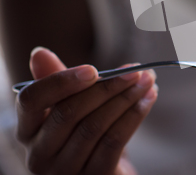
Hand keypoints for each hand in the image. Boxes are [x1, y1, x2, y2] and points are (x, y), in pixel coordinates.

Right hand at [15, 47, 157, 174]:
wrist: (103, 168)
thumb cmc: (82, 130)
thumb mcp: (69, 105)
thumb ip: (56, 81)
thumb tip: (40, 53)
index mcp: (27, 130)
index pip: (32, 100)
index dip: (61, 82)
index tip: (93, 69)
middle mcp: (39, 154)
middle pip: (69, 112)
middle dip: (108, 87)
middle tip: (136, 71)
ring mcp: (65, 170)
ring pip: (95, 126)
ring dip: (127, 98)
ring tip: (147, 81)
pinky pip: (114, 141)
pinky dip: (134, 116)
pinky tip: (148, 99)